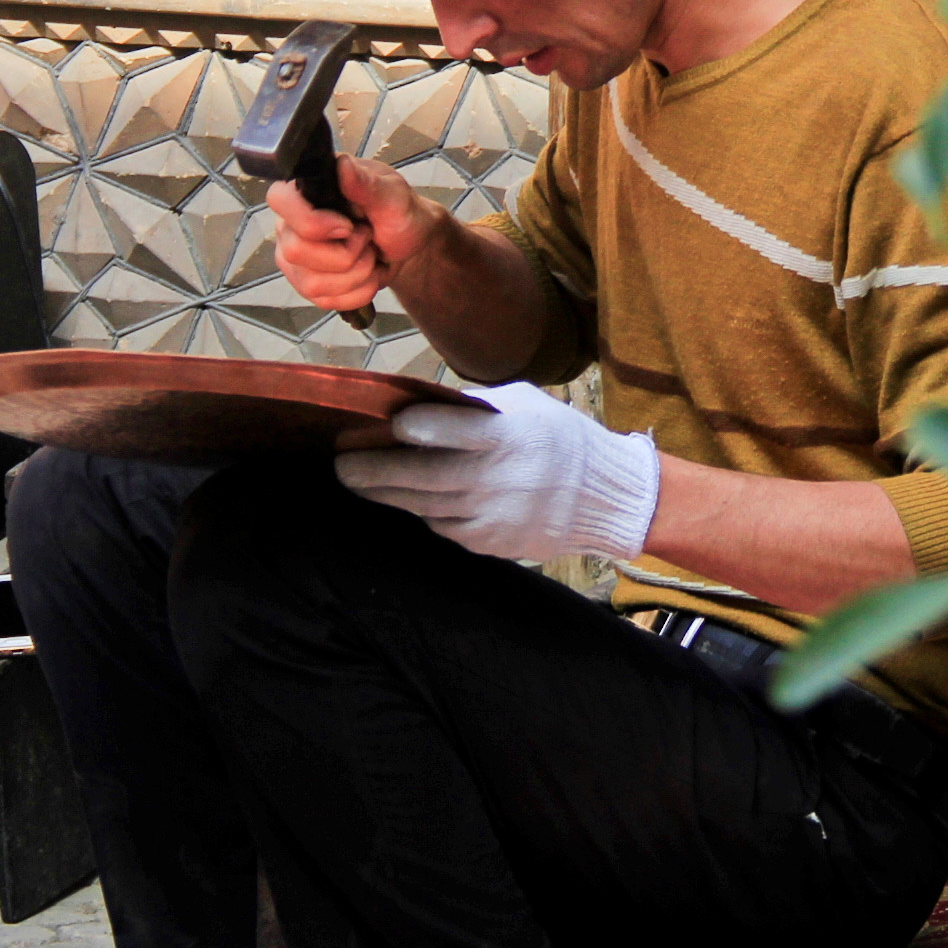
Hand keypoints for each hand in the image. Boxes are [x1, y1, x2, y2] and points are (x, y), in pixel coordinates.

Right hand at [271, 153, 436, 313]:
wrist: (406, 244)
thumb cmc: (397, 212)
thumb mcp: (391, 194)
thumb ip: (366, 183)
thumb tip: (343, 166)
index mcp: (307, 189)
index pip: (280, 201)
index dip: (312, 222)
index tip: (347, 226)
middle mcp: (291, 222)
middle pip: (295, 251)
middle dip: (346, 255)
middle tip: (366, 238)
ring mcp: (294, 256)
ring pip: (311, 282)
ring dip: (355, 275)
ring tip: (369, 256)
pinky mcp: (305, 282)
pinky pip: (323, 300)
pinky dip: (355, 292)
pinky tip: (366, 275)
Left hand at [335, 381, 661, 563]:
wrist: (606, 498)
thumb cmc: (562, 441)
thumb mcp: (527, 406)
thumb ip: (475, 408)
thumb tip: (421, 405)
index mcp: (510, 436)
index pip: (456, 432)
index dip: (419, 429)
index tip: (389, 423)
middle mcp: (499, 479)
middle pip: (424, 478)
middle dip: (375, 471)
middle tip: (341, 464)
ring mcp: (494, 516)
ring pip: (424, 507)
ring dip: (385, 494)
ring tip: (357, 481)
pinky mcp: (491, 543)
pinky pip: (443, 527)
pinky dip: (423, 511)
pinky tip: (408, 498)